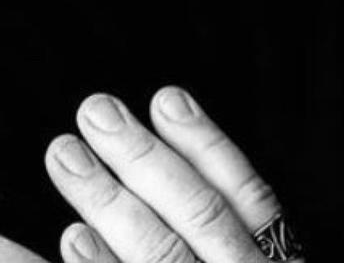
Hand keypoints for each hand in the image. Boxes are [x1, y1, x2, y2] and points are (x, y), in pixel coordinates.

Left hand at [44, 87, 302, 262]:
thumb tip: (178, 155)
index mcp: (278, 262)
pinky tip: (72, 235)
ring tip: (65, 154)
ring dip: (108, 200)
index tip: (166, 97)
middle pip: (197, 215)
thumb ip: (238, 230)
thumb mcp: (269, 259)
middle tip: (96, 111)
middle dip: (144, 158)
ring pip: (159, 253)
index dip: (206, 143)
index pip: (248, 194)